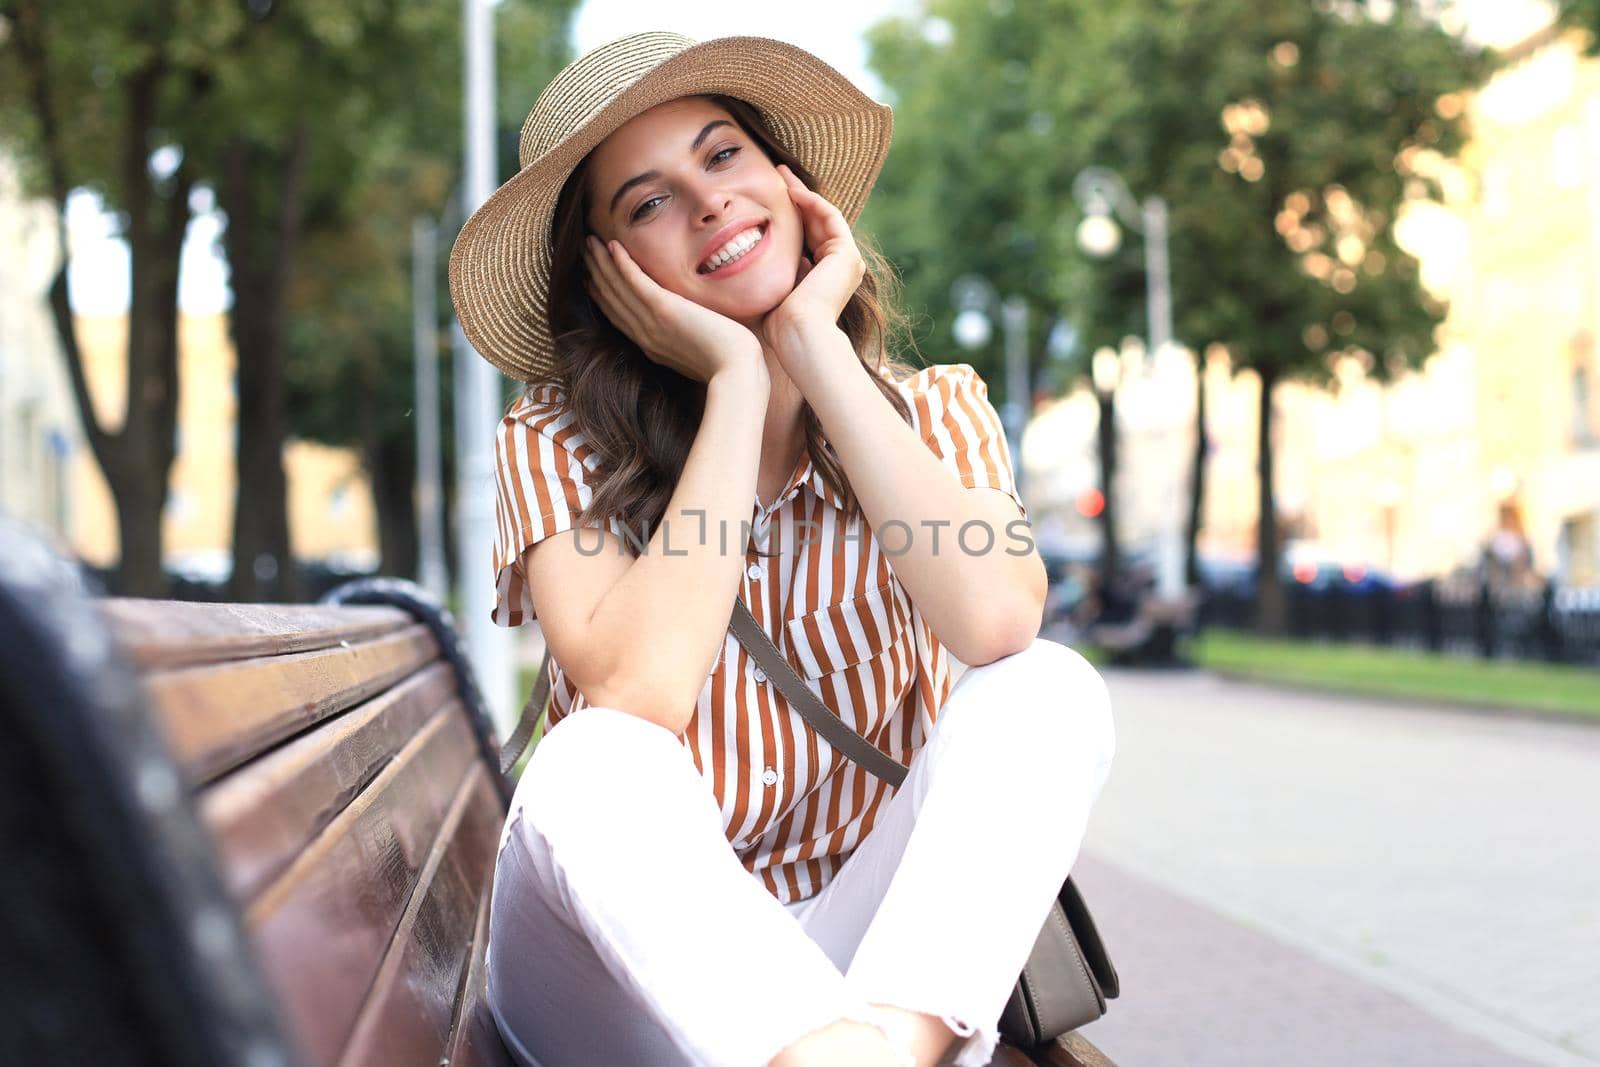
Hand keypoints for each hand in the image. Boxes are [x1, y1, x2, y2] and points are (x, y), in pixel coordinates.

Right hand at [583, 235, 762, 383]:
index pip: (618, 315)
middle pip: (610, 300)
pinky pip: (636, 283)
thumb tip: (687, 328)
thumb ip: (684, 338)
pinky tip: (612, 245)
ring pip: (617, 288)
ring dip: (600, 263)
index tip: (588, 276)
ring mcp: (651, 324)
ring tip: (588, 241)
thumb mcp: (697, 351)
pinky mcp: (664, 311)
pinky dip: (622, 264)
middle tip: (581, 251)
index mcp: (651, 345)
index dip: (600, 294)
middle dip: (594, 274)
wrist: (736, 371)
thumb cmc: (727, 364)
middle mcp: (644, 335)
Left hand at [759, 164, 865, 351]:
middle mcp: (839, 268)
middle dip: (796, 197)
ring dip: (802, 193)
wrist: (799, 336)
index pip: (806, 238)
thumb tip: (757, 260)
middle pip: (816, 223)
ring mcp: (847, 261)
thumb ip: (776, 274)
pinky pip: (829, 217)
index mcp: (823, 279)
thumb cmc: (780, 325)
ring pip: (823, 216)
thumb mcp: (775, 291)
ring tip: (782, 173)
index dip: (788, 215)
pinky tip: (791, 190)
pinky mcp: (847, 254)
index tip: (766, 198)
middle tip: (777, 174)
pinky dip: (811, 202)